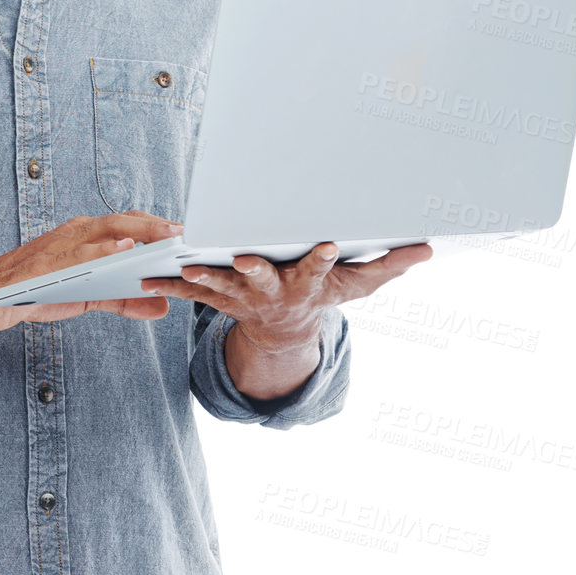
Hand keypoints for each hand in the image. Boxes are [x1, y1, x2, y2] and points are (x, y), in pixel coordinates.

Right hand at [0, 210, 183, 331]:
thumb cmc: (34, 291)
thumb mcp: (85, 298)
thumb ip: (122, 301)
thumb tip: (162, 307)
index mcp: (86, 237)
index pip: (129, 224)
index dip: (159, 226)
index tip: (189, 233)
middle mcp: (76, 233)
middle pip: (124, 220)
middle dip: (157, 225)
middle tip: (188, 233)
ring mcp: (61, 244)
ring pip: (106, 228)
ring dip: (139, 231)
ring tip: (168, 237)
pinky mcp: (47, 261)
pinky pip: (78, 251)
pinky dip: (102, 248)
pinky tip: (123, 250)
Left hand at [139, 241, 433, 347]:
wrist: (286, 332)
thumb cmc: (324, 296)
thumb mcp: (360, 285)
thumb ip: (390, 264)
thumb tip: (428, 247)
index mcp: (308, 283)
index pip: (319, 268)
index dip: (323, 258)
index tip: (328, 243)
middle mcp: (275, 292)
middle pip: (264, 279)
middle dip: (253, 269)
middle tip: (241, 259)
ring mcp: (244, 297)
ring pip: (222, 287)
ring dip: (202, 277)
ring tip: (183, 266)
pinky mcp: (218, 298)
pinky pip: (191, 293)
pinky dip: (169, 286)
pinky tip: (147, 278)